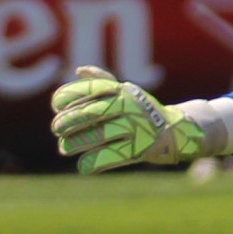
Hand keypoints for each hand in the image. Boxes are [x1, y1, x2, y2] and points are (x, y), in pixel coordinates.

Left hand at [49, 66, 208, 173]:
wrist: (174, 130)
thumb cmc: (140, 110)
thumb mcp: (125, 91)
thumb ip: (101, 81)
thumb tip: (79, 70)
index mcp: (122, 90)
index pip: (87, 89)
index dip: (65, 96)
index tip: (57, 105)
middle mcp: (129, 106)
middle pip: (87, 114)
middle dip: (65, 123)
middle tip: (57, 129)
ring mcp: (135, 128)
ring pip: (93, 137)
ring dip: (72, 144)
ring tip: (66, 147)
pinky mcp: (138, 150)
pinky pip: (105, 158)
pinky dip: (88, 163)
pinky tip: (83, 163)